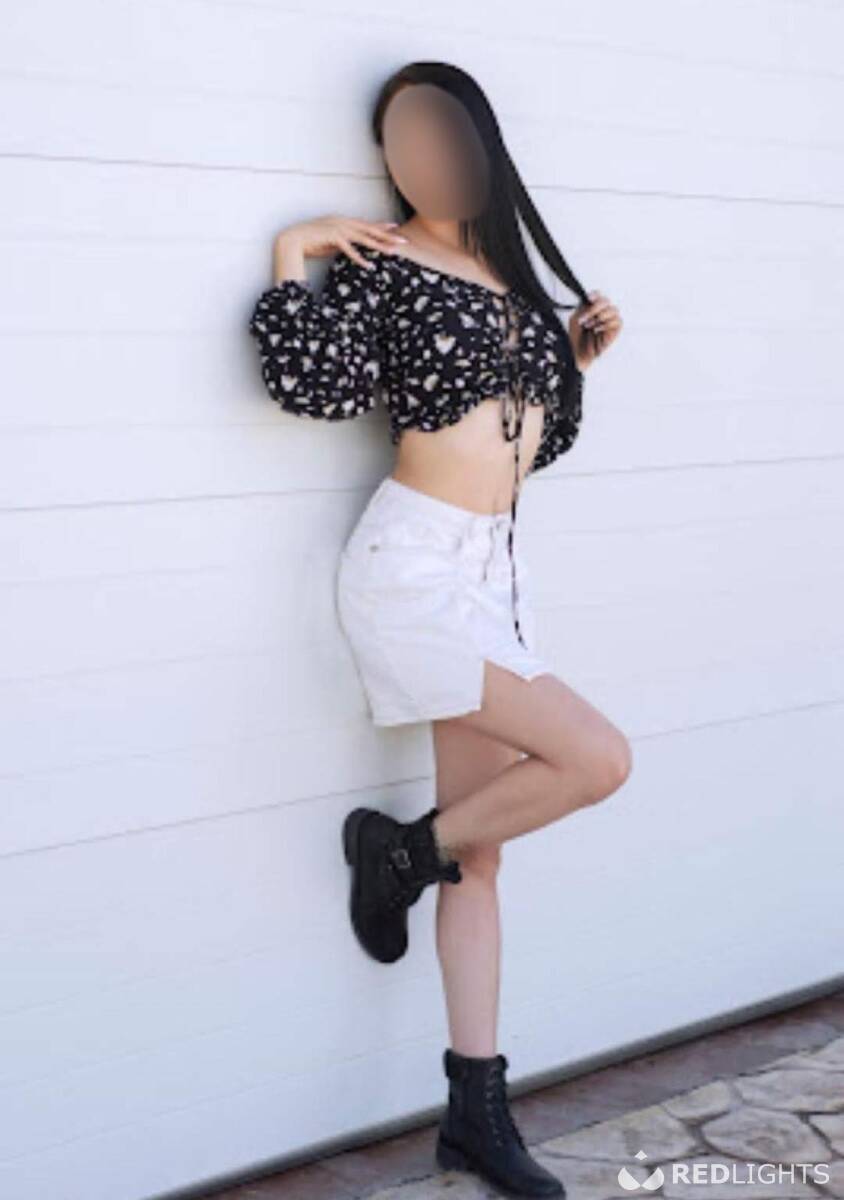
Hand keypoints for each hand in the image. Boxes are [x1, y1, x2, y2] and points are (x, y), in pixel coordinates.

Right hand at [274, 215, 408, 269]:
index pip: (366, 224)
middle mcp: (343, 222)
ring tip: (392, 253)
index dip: (381, 226)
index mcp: (343, 221)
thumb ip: (343, 242)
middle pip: (370, 229)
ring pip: (363, 238)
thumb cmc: (310, 242)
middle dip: (387, 236)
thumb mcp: (330, 241)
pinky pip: (349, 249)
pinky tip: (369, 265)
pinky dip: (359, 257)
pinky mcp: (332, 237)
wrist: (292, 240)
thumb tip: (353, 248)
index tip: (395, 228)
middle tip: (403, 241)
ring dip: (379, 245)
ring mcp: (338, 228)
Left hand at [568, 291, 621, 370]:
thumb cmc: (576, 337)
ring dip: (600, 317)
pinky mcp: (615, 330)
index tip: (589, 299)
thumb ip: (583, 308)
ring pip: (613, 310)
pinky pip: (617, 321)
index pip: (598, 295)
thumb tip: (589, 301)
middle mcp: (602, 312)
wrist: (577, 352)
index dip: (595, 295)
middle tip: (585, 318)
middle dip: (595, 308)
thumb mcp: (575, 319)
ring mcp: (610, 321)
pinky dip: (606, 324)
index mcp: (592, 308)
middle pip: (606, 301)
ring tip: (589, 326)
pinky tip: (597, 330)